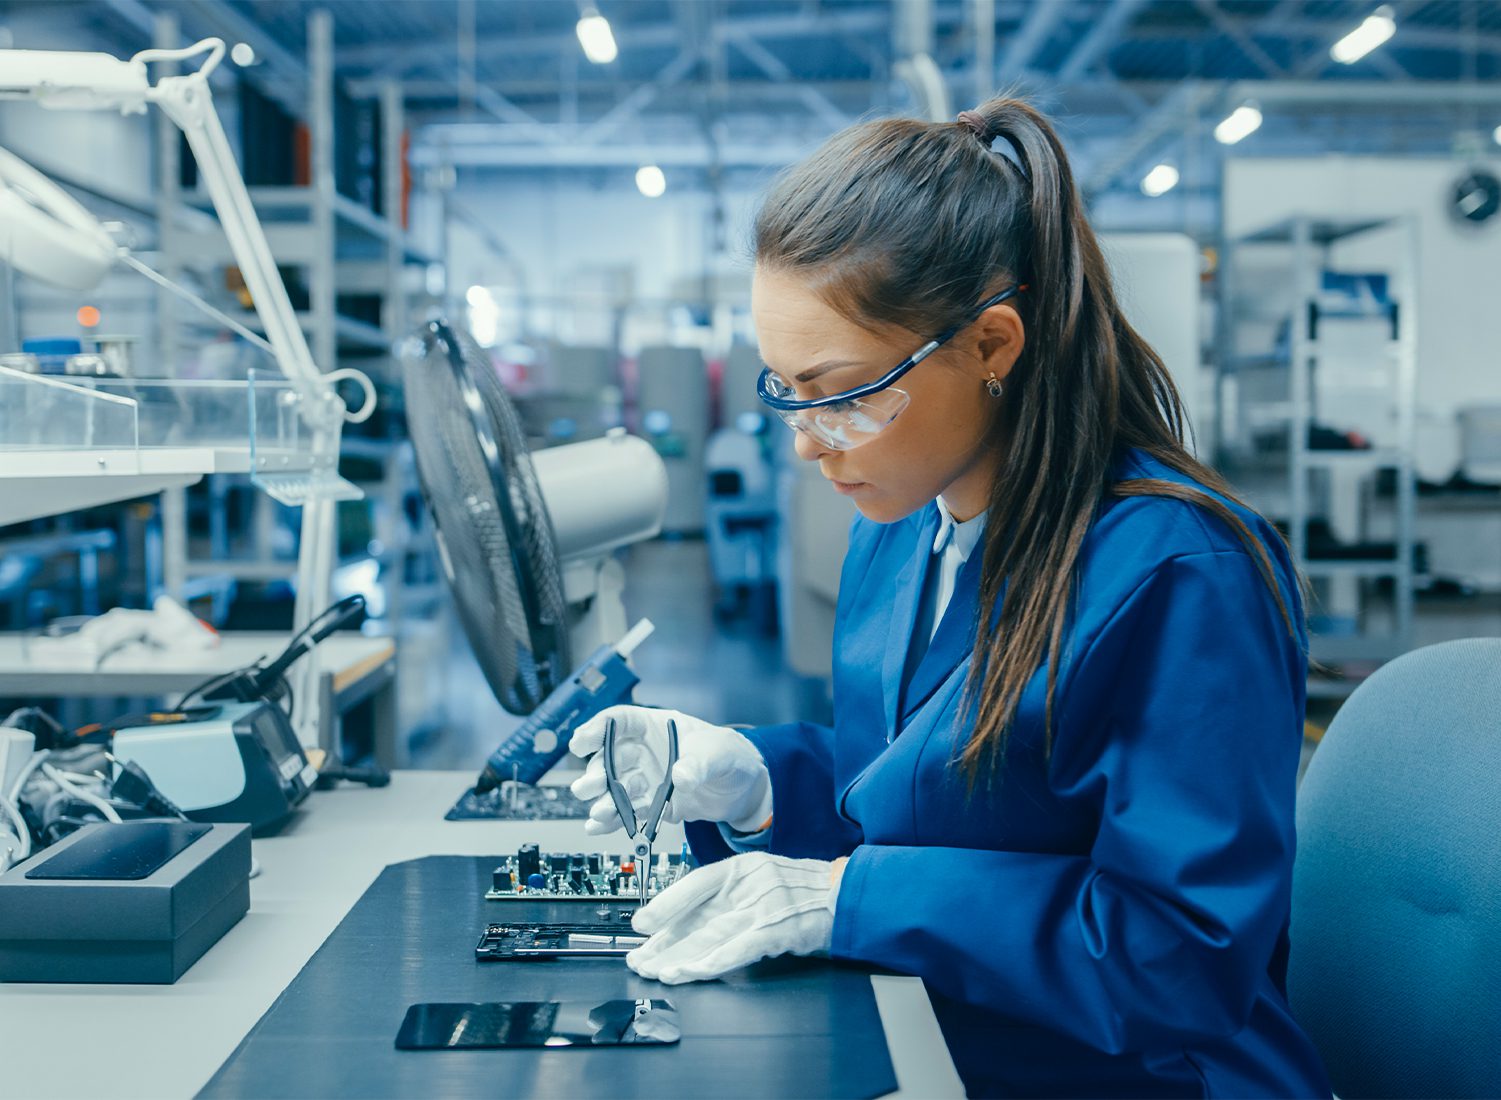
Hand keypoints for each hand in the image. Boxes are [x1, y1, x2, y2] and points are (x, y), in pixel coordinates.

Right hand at [569, 706, 772, 834]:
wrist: (743, 789)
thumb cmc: (730, 756)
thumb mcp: (718, 753)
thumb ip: (699, 763)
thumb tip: (680, 777)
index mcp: (656, 728)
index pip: (619, 721)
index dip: (597, 729)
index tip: (580, 743)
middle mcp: (645, 753)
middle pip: (610, 759)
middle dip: (596, 773)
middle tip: (588, 787)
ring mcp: (646, 780)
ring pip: (615, 788)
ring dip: (604, 800)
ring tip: (600, 812)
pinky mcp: (652, 805)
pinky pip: (627, 812)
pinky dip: (612, 821)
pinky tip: (597, 827)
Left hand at [625, 851, 835, 983]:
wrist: (848, 895)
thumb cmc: (806, 891)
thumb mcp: (764, 880)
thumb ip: (732, 897)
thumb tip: (691, 922)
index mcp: (744, 868)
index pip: (695, 883)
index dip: (665, 905)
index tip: (640, 924)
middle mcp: (750, 883)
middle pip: (698, 916)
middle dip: (665, 942)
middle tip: (639, 960)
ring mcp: (764, 906)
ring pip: (711, 935)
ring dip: (681, 957)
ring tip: (657, 972)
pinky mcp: (778, 930)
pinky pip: (738, 949)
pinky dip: (712, 962)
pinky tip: (692, 973)